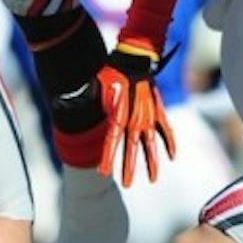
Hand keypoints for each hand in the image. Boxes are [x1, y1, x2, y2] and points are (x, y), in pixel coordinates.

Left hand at [94, 43, 175, 185]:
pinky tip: (171, 157)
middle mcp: (135, 119)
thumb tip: (70, 106)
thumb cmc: (112, 71)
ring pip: (151, 144)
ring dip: (152, 163)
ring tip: (152, 179)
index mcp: (119, 114)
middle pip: (132, 148)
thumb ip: (91, 102)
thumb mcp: (97, 87)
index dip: (107, 157)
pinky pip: (166, 130)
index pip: (111, 141)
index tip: (103, 173)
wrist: (134, 58)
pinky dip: (170, 143)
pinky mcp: (158, 110)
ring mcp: (149, 116)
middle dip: (128, 167)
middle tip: (126, 184)